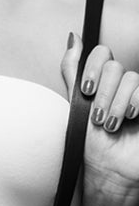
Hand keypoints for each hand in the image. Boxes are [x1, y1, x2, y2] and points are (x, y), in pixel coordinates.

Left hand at [61, 32, 138, 202]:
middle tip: (98, 119)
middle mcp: (123, 84)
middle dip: (102, 95)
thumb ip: (73, 70)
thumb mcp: (75, 104)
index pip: (101, 54)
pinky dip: (135, 104)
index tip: (86, 93)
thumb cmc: (90, 142)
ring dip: (116, 105)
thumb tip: (73, 35)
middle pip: (114, 67)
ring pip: (131, 78)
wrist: (108, 169)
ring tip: (112, 125)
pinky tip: (131, 120)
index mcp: (103, 80)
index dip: (92, 71)